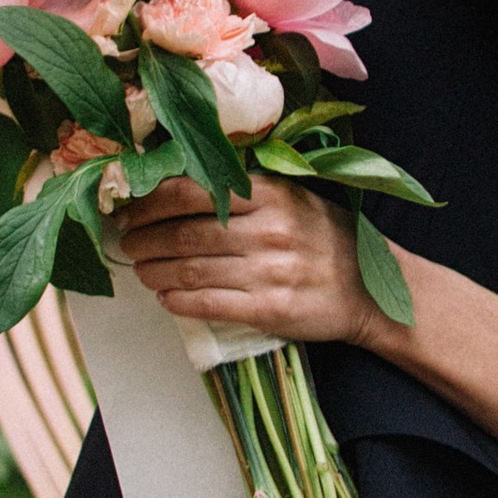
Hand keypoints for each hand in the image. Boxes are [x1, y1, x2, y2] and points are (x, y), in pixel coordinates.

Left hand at [120, 173, 378, 347]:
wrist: (371, 290)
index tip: (130, 207)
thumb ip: (246, 191)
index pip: (193, 190)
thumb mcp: (295, 197)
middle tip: (127, 241)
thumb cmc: (325, 237)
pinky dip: (177, 301)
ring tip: (141, 269)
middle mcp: (269, 230)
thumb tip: (178, 187)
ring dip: (153, 271)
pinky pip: (207, 304)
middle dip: (143, 238)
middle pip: (183, 232)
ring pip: (189, 270)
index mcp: (273, 193)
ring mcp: (269, 272)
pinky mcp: (268, 310)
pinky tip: (166, 297)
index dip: (151, 201)